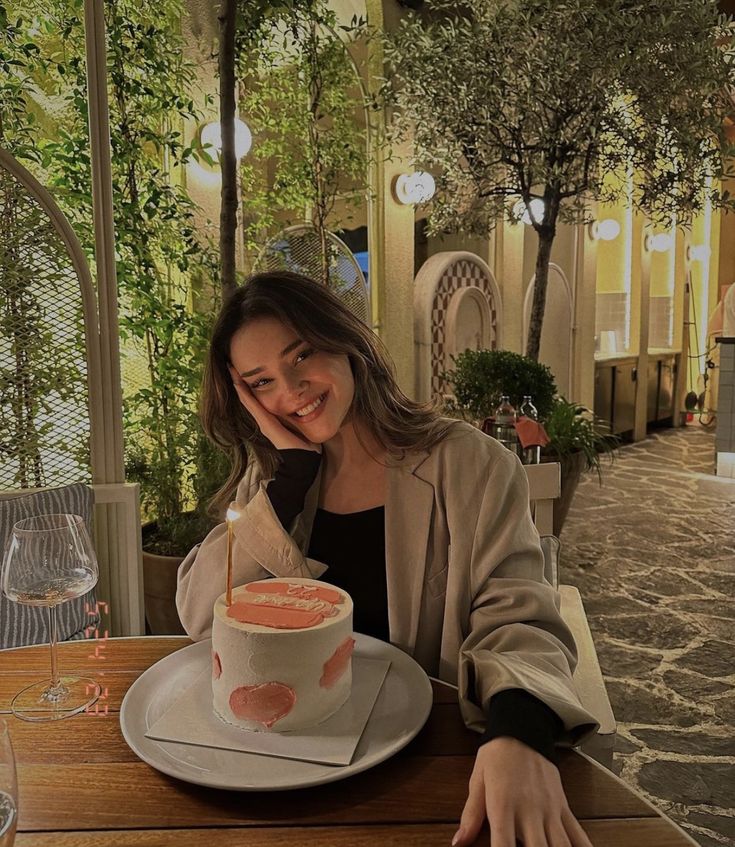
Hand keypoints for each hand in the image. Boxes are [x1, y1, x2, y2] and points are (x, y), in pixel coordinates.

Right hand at [228, 365, 319, 452]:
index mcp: (271, 416)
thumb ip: (297, 410)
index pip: (256, 396)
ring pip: (247, 398)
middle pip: (248, 395)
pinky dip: (245, 394)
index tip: (242, 367)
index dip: (248, 382)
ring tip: (230, 368)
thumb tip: (304, 399)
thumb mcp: (300, 420)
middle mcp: (264, 418)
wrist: (303, 460)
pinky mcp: (266, 424)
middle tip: (229, 363)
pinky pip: (253, 406)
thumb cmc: (304, 442)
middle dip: (239, 379)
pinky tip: (238, 383)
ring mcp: (263, 421)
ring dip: (238, 383)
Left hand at [453, 737, 592, 846]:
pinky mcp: (563, 807)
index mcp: (503, 805)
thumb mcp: (477, 780)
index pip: (502, 845)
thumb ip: (471, 814)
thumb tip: (458, 842)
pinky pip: (578, 834)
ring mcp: (550, 810)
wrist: (522, 727)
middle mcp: (529, 811)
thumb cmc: (496, 754)